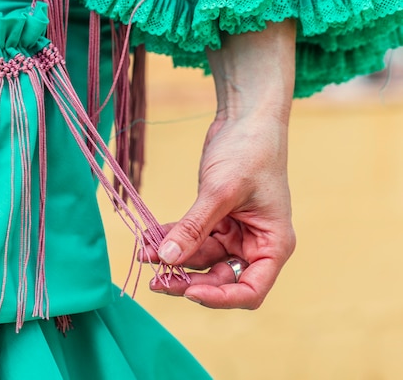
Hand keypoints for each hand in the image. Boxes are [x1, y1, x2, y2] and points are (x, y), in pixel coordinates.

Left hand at [144, 112, 294, 308]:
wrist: (246, 118)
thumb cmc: (250, 151)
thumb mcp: (221, 191)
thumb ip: (195, 227)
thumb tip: (167, 259)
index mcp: (272, 244)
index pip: (250, 290)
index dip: (220, 298)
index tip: (189, 292)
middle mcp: (254, 244)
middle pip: (220, 279)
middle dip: (188, 280)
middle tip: (156, 280)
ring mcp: (234, 234)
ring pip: (200, 260)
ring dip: (173, 258)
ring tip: (145, 253)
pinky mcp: (215, 221)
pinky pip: (191, 239)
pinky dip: (172, 239)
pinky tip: (149, 240)